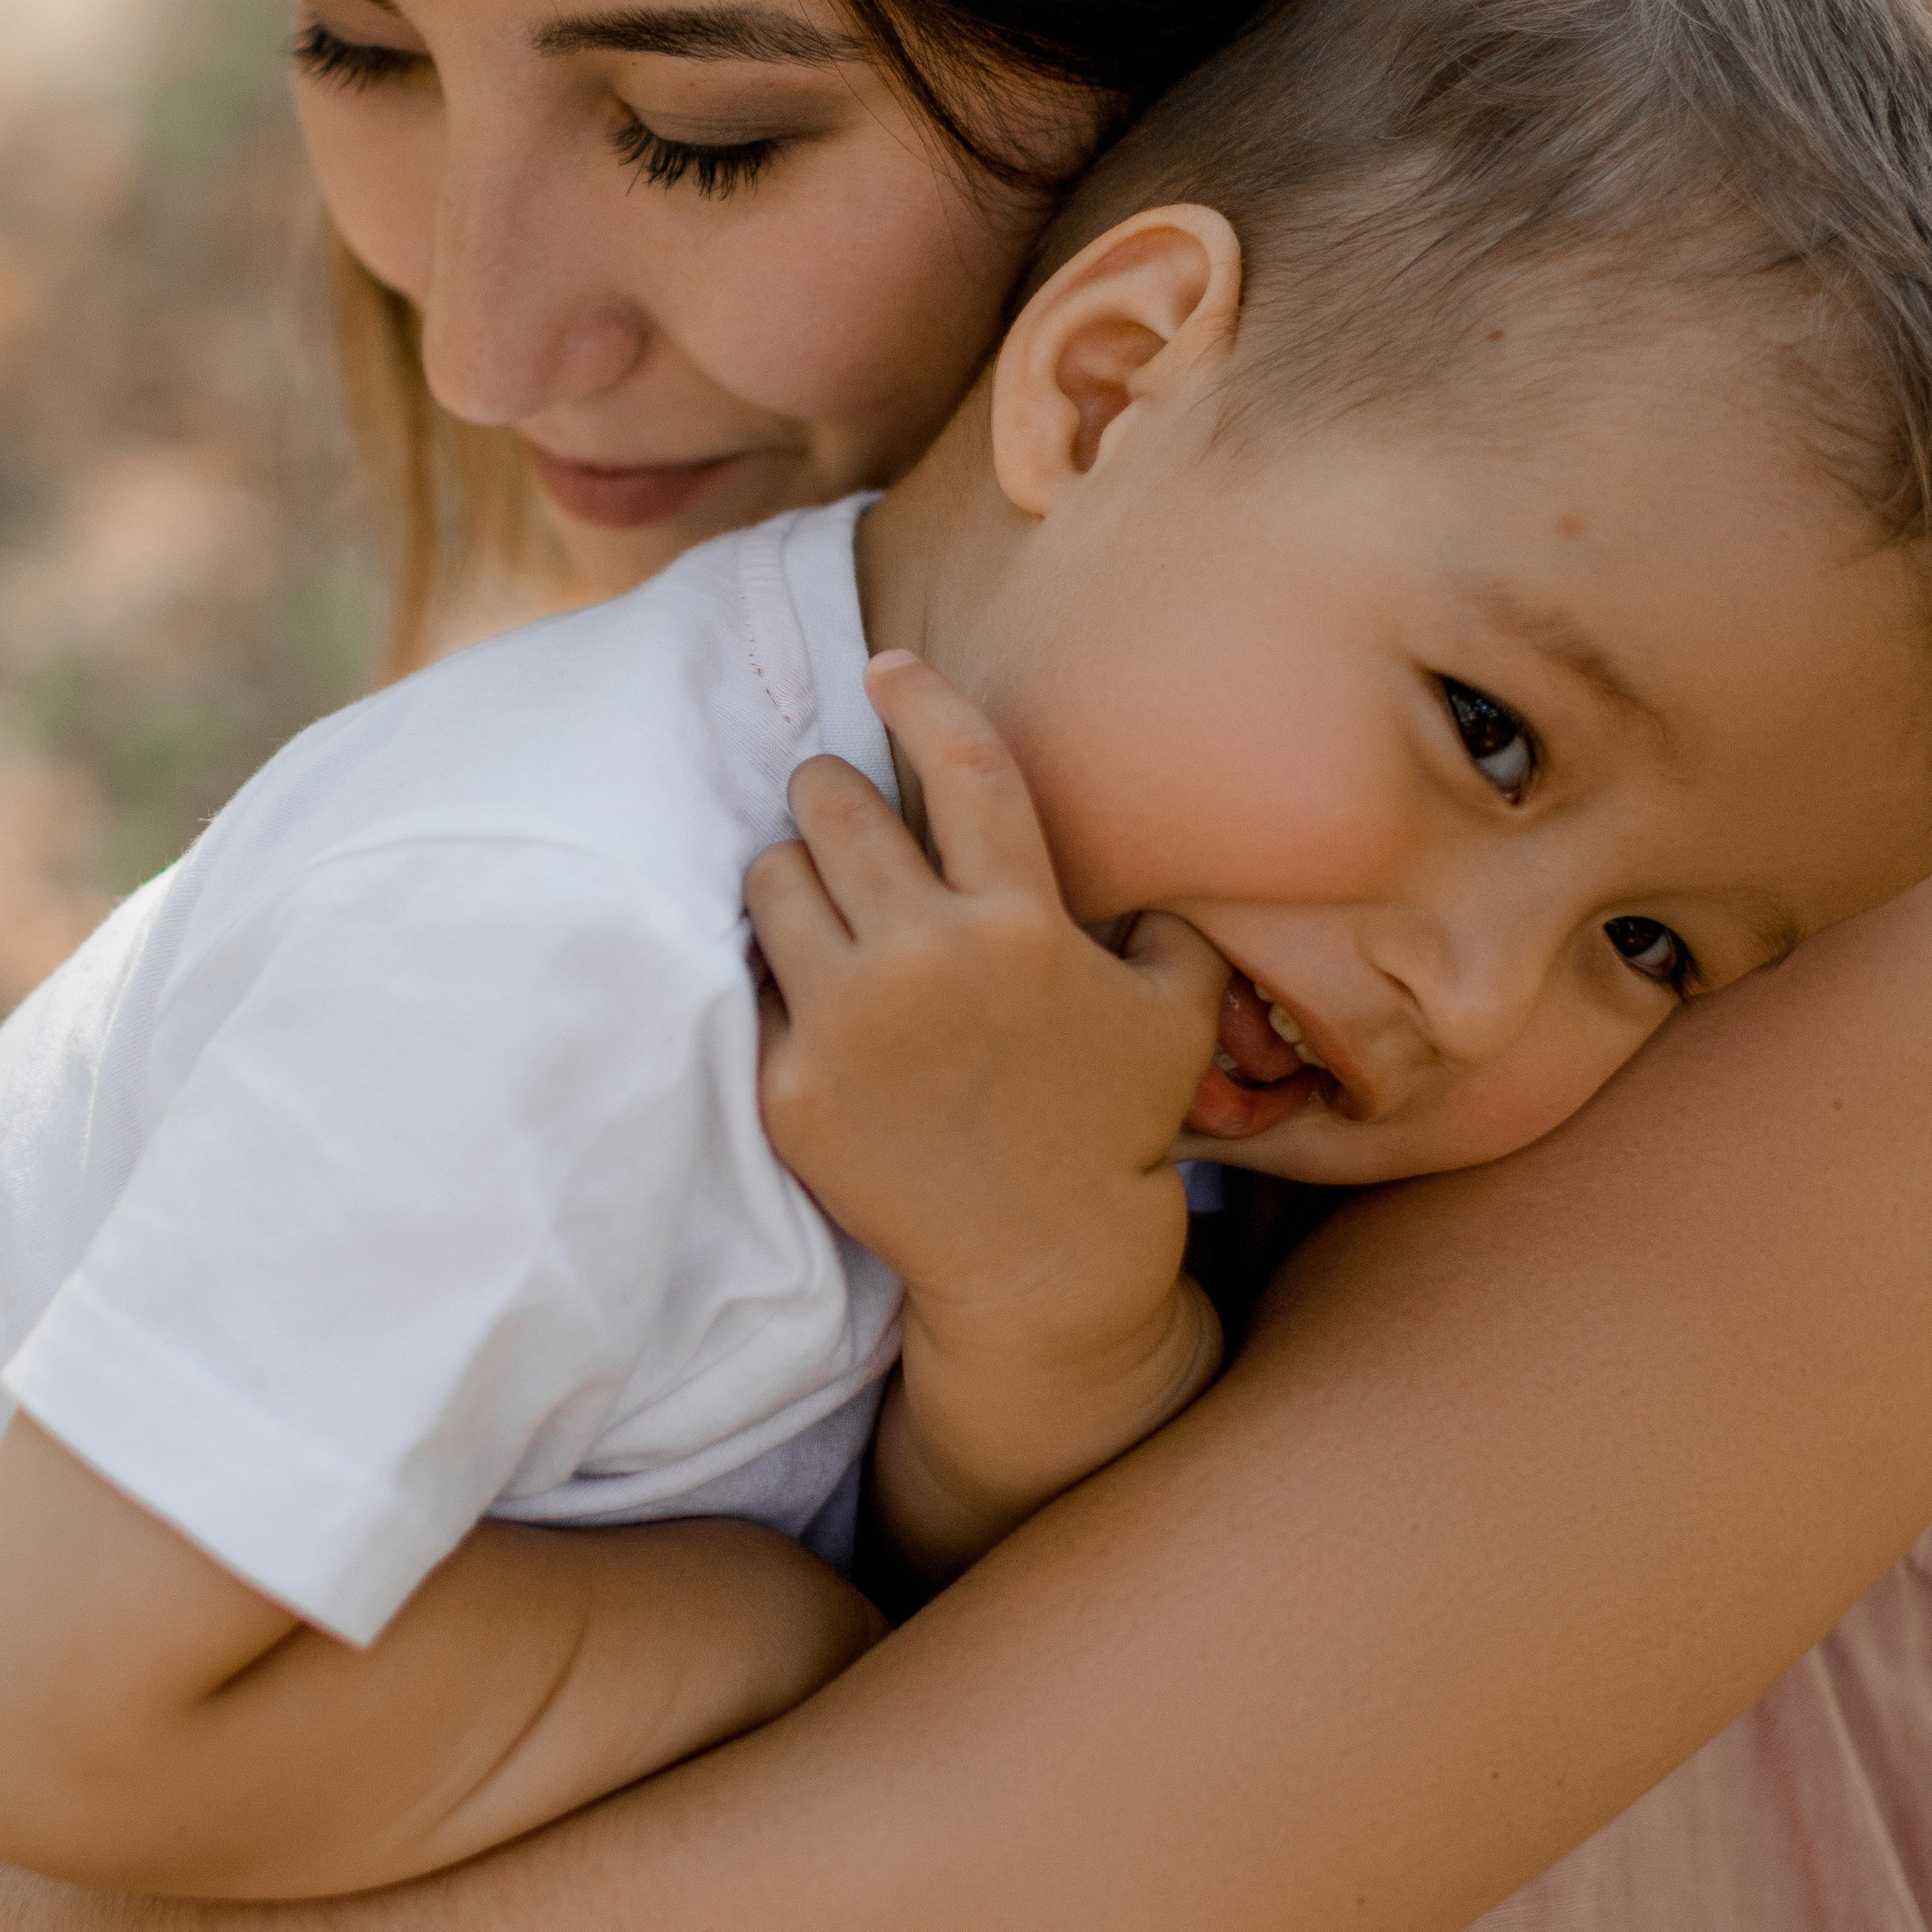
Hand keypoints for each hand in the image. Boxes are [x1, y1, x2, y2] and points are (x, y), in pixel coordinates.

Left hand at [750, 652, 1227, 1567]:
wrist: (1040, 1264)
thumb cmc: (1114, 1129)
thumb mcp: (1176, 1015)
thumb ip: (1163, 922)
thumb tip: (1143, 864)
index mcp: (1021, 923)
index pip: (961, 766)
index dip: (920, 699)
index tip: (886, 666)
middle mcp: (926, 958)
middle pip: (836, 807)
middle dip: (831, 787)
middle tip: (835, 796)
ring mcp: (849, 1023)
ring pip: (772, 878)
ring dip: (790, 867)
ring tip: (812, 885)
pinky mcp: (791, 1084)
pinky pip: (755, 983)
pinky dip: (780, 973)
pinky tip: (809, 987)